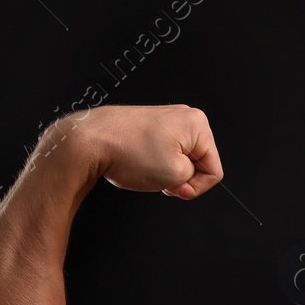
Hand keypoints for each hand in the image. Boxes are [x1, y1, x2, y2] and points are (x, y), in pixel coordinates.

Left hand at [61, 104, 223, 198]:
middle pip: (198, 163)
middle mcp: (183, 117)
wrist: (90, 141)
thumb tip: (185, 175)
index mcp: (197, 124)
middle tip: (161, 180)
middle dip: (181, 178)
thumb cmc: (126, 152)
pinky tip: (140, 165)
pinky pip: (163, 153)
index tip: (177, 188)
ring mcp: (165, 120)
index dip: (197, 186)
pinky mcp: (149, 127)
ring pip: (180, 160)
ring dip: (167, 173)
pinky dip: (155, 165)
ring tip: (147, 170)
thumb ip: (193, 178)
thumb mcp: (175, 174)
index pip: (214, 169)